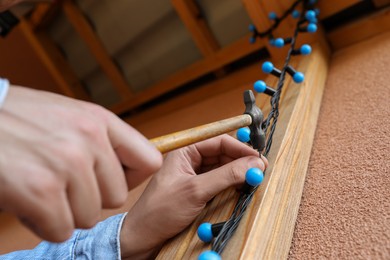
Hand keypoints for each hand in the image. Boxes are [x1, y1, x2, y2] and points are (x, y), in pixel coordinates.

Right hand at [0, 86, 161, 241]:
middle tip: (58, 182)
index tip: (109, 180)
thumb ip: (100, 139)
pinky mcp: (42, 191)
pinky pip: (61, 230)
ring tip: (39, 187)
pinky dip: (42, 224)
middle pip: (117, 197)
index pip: (149, 161)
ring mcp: (67, 164)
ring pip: (89, 216)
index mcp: (99, 120)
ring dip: (63, 211)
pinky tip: (25, 201)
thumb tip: (128, 169)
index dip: (132, 178)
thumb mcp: (66, 115)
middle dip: (88, 198)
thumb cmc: (15, 120)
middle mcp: (88, 139)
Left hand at [120, 135, 267, 258]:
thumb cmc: (159, 211)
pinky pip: (219, 184)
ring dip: (238, 174)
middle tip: (260, 172)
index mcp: (184, 152)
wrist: (142, 237)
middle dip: (241, 162)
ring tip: (253, 181)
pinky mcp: (196, 192)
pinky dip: (232, 186)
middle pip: (223, 155)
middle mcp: (190, 161)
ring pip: (223, 169)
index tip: (259, 159)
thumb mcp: (195, 191)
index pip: (218, 142)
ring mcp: (193, 177)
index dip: (240, 149)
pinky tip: (241, 190)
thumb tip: (253, 164)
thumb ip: (226, 176)